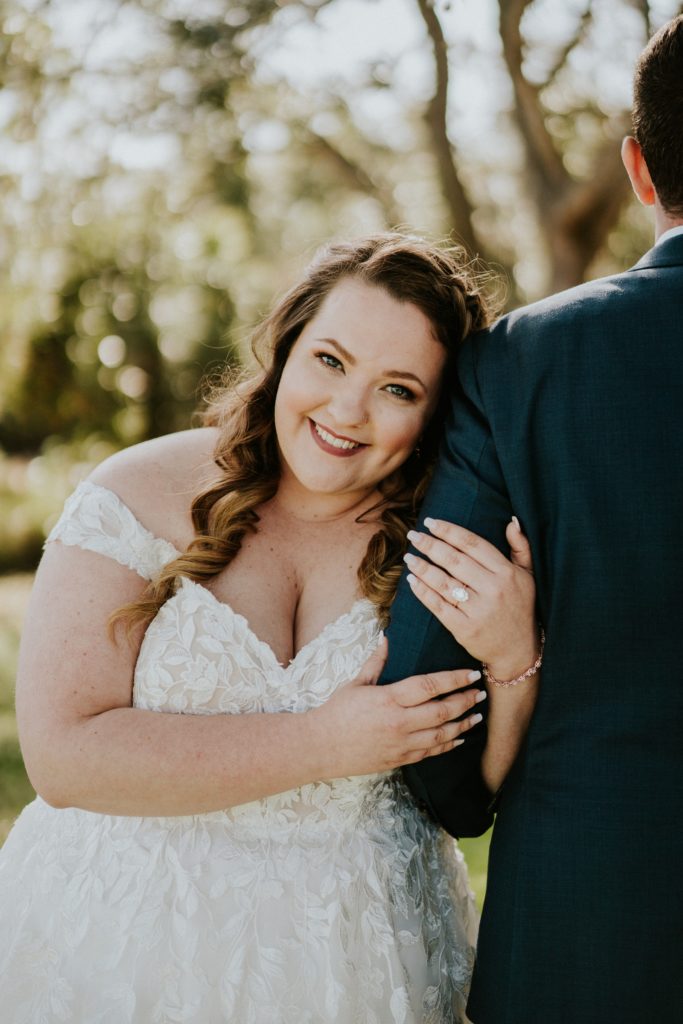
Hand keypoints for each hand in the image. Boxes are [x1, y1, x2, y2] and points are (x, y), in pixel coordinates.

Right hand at [312, 637, 486, 776]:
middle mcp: (398, 722)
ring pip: (442, 734)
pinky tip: (460, 737)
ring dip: (463, 724)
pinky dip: (449, 745)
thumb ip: (376, 662)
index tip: (470, 674)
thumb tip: (387, 638)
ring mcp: (401, 744)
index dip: (453, 679)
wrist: (320, 747)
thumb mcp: (356, 683)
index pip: (429, 686)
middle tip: (481, 692)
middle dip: (465, 701)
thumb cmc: (337, 712)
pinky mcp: (400, 759)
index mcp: (388, 699)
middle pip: (442, 710)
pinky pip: (431, 752)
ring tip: (478, 715)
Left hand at [404, 516, 538, 679]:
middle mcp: (493, 590)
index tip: (431, 522)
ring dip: (422, 567)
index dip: (449, 531)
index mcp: (507, 573)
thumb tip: (511, 521)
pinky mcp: (464, 628)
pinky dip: (422, 591)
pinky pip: (438, 605)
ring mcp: (478, 610)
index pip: (473, 544)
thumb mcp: (528, 576)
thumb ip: (521, 547)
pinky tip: (412, 580)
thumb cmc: (521, 608)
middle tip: (413, 535)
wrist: (519, 652)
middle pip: (454, 560)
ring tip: (409, 556)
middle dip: (430, 545)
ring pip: (443, 582)